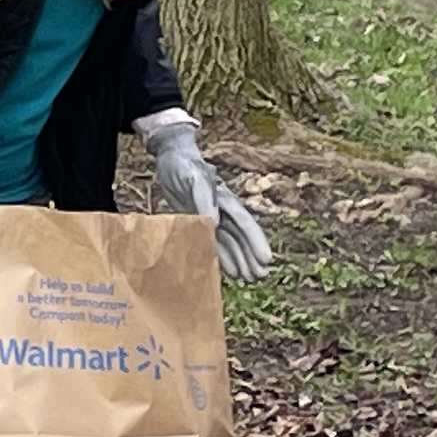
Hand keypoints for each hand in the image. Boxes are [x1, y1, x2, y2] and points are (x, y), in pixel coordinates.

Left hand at [136, 110, 273, 281]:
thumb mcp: (194, 178)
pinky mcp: (198, 222)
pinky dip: (221, 256)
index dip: (256, 242)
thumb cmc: (184, 165)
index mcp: (226, 199)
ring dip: (239, 260)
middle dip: (251, 256)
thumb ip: (204, 199)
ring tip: (248, 279)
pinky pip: (213, 242)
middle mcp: (223, 210)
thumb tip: (215, 223)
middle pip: (241, 237)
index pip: (245, 223)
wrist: (171, 157)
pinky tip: (228, 271)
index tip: (266, 259)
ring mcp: (212, 217)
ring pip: (230, 242)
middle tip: (260, 276)